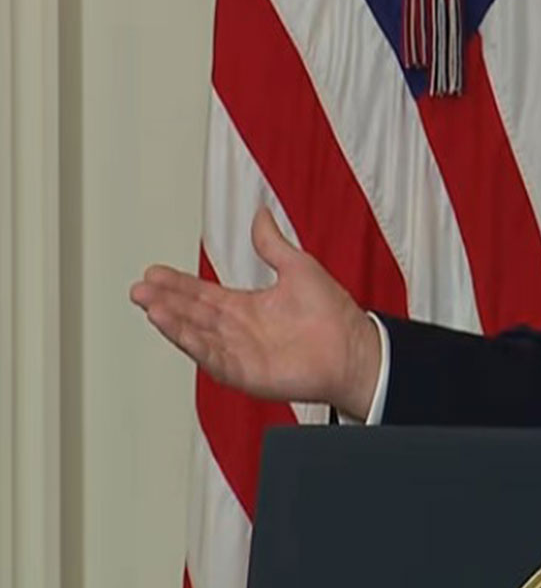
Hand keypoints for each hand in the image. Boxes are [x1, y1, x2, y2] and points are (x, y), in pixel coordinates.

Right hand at [130, 206, 381, 419]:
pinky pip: (213, 358)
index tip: (153, 271)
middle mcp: (237, 330)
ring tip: (150, 306)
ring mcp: (238, 353)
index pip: (202, 293)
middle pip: (192, 313)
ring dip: (172, 321)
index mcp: (246, 307)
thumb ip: (272, 244)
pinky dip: (194, 344)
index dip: (178, 283)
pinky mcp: (245, 373)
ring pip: (197, 335)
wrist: (354, 349)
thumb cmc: (333, 314)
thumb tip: (261, 213)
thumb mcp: (298, 268)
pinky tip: (176, 330)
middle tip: (140, 287)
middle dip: (165, 300)